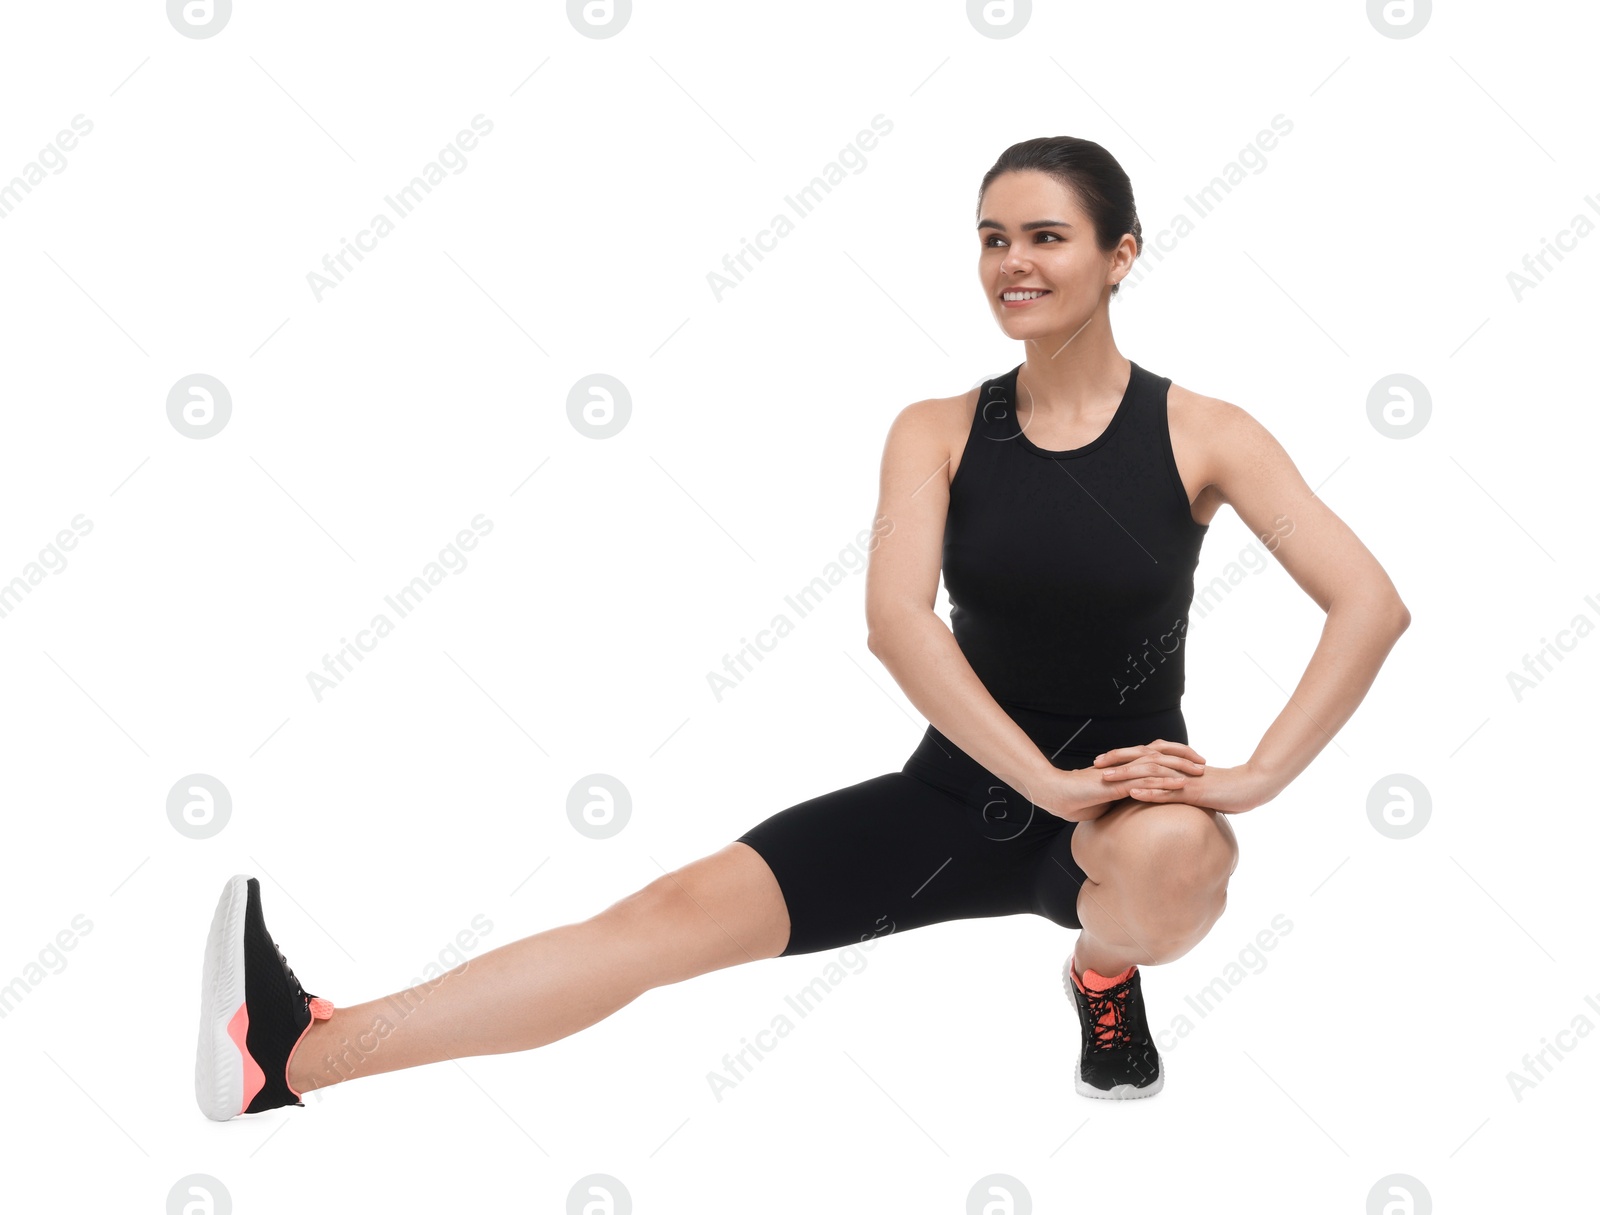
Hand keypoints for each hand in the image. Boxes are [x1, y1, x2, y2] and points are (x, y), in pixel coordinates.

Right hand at [1024, 738, 1206, 821]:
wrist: (1057, 794)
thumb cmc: (1077, 799)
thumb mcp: (1104, 799)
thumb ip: (1119, 799)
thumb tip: (1128, 807)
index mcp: (1124, 766)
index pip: (1153, 755)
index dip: (1173, 756)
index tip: (1191, 761)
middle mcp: (1125, 764)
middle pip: (1160, 754)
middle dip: (1183, 757)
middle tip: (1203, 762)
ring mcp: (1122, 772)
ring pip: (1157, 764)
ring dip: (1179, 767)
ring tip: (1198, 771)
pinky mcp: (1118, 783)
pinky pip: (1145, 780)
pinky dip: (1164, 781)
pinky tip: (1179, 785)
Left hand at [1095, 747, 1278, 814]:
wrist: (1253, 786)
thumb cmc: (1227, 789)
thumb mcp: (1199, 787)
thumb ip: (1180, 786)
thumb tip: (1165, 792)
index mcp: (1177, 764)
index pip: (1144, 756)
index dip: (1122, 756)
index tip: (1101, 760)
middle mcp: (1178, 767)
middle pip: (1142, 759)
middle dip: (1117, 760)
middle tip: (1094, 764)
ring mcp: (1185, 777)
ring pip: (1151, 773)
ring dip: (1126, 774)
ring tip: (1105, 777)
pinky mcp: (1194, 790)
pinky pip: (1168, 790)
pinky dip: (1149, 791)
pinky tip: (1132, 793)